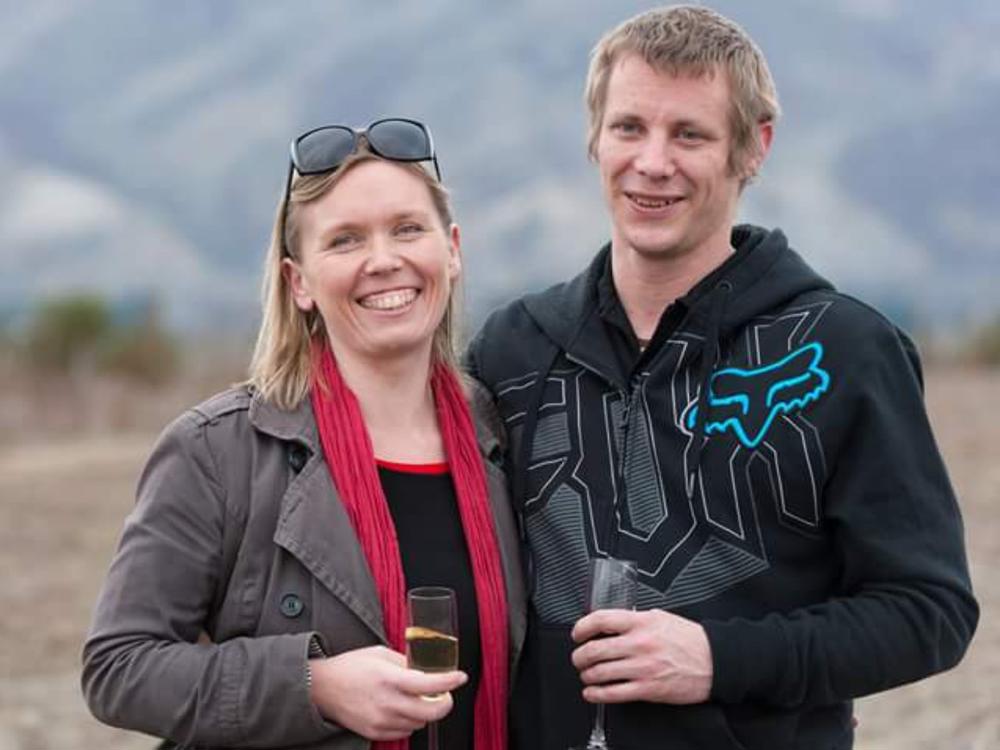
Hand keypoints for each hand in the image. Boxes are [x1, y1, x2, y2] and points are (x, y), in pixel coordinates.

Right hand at [309, 645, 466, 739]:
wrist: (321, 688)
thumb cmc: (350, 667)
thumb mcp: (380, 653)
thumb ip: (405, 662)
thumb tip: (427, 668)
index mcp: (389, 678)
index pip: (429, 685)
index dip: (450, 681)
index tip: (460, 677)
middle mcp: (387, 702)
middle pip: (431, 712)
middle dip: (445, 702)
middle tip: (445, 693)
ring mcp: (381, 720)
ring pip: (420, 723)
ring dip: (426, 712)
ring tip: (418, 698)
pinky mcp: (375, 732)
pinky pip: (405, 731)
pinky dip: (410, 721)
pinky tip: (402, 708)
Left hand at [570, 608, 711, 704]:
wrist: (715, 661)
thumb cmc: (690, 639)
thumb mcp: (660, 618)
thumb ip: (635, 620)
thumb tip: (613, 623)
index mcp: (641, 623)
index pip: (600, 620)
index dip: (582, 627)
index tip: (577, 634)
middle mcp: (639, 644)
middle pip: (595, 649)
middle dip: (580, 656)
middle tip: (578, 658)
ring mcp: (642, 668)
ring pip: (600, 672)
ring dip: (586, 675)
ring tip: (586, 674)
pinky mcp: (648, 689)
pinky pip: (614, 693)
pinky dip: (597, 694)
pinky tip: (592, 692)